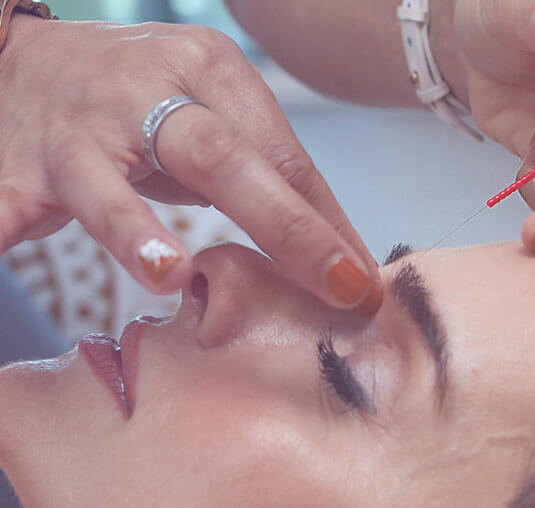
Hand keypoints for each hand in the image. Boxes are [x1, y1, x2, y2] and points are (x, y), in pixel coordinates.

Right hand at [0, 16, 381, 312]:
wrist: (23, 61)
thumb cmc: (145, 106)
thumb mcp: (216, 120)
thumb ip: (272, 180)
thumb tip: (349, 263)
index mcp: (209, 73)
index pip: (283, 157)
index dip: (329, 226)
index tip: (365, 286)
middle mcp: (143, 92)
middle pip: (220, 158)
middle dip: (286, 226)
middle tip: (337, 285)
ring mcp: (75, 131)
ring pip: (101, 178)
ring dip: (133, 227)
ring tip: (168, 273)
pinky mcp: (16, 166)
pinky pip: (6, 201)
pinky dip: (5, 229)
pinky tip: (3, 250)